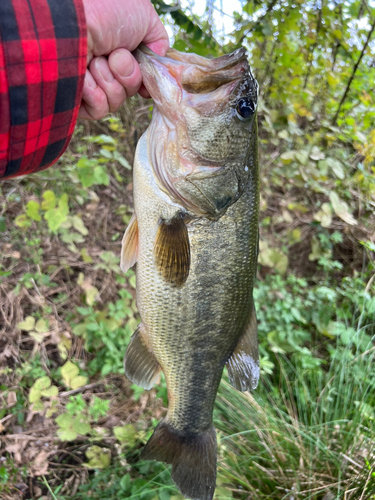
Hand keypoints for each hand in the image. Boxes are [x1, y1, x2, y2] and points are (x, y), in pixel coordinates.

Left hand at [79, 0, 168, 119]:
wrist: (71, 20)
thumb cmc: (105, 10)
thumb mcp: (144, 16)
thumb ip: (158, 40)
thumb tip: (157, 64)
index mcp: (115, 48)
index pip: (138, 76)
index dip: (144, 79)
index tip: (147, 78)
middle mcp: (102, 64)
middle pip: (130, 90)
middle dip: (129, 75)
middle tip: (115, 55)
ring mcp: (87, 82)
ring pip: (117, 101)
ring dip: (111, 80)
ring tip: (96, 59)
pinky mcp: (75, 98)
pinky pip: (100, 109)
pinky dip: (97, 93)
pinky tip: (85, 75)